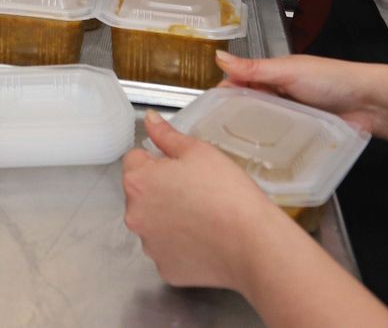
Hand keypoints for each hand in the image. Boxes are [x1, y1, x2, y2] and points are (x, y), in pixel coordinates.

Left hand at [122, 110, 291, 289]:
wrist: (252, 243)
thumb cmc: (227, 192)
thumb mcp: (199, 151)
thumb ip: (167, 135)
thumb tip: (149, 119)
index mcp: (138, 182)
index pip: (135, 160)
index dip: (159, 160)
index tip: (182, 168)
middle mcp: (134, 216)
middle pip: (141, 194)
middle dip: (161, 190)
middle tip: (196, 190)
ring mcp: (149, 246)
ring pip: (154, 223)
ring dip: (169, 218)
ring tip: (202, 215)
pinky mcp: (165, 268)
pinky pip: (168, 250)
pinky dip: (181, 245)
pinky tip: (204, 238)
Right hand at [214, 50, 383, 133]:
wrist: (369, 103)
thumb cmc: (331, 79)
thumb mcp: (287, 71)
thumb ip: (253, 68)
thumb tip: (218, 56)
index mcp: (272, 74)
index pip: (238, 83)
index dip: (222, 96)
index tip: (207, 113)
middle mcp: (279, 94)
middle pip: (247, 106)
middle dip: (233, 118)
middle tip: (217, 136)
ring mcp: (290, 115)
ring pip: (262, 125)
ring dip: (252, 133)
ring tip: (233, 150)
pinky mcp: (301, 134)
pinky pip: (279, 139)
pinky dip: (270, 144)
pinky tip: (259, 155)